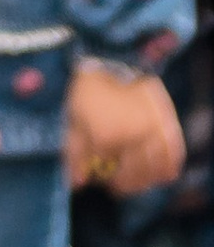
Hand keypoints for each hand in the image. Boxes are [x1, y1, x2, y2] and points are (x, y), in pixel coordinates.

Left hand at [64, 62, 184, 194]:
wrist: (110, 61)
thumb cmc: (87, 92)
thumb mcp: (73, 120)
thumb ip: (75, 155)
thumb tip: (77, 185)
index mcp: (107, 136)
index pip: (110, 172)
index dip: (105, 180)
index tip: (102, 182)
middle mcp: (133, 134)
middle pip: (135, 174)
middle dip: (125, 184)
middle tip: (117, 185)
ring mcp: (153, 127)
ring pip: (156, 167)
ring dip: (147, 180)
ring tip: (137, 182)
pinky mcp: (167, 120)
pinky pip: (173, 150)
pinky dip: (169, 166)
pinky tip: (164, 174)